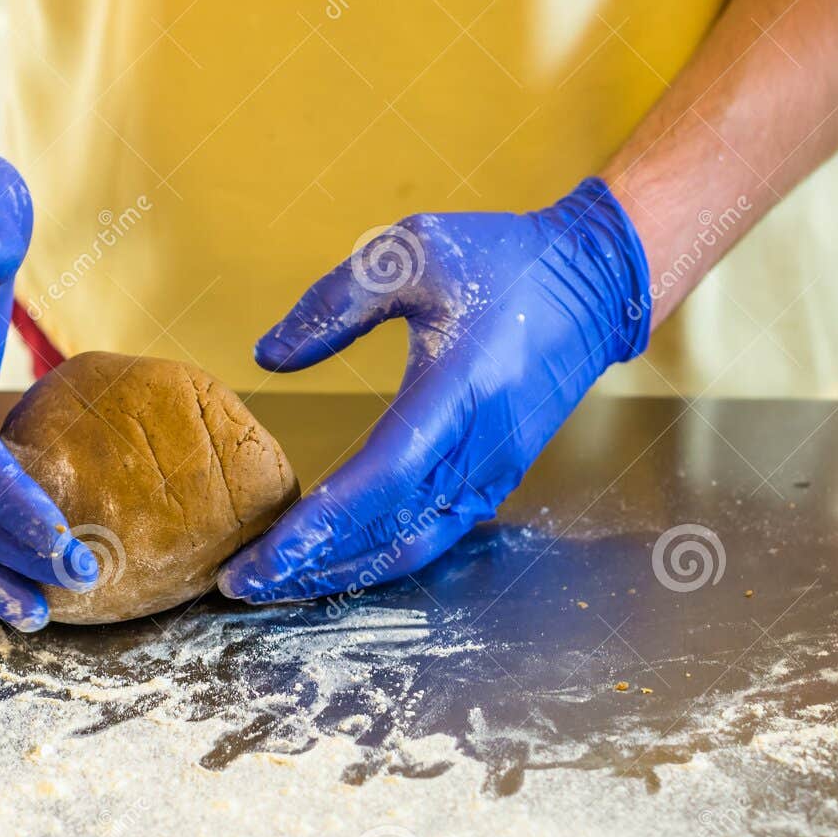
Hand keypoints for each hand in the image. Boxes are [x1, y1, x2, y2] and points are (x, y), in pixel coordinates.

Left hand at [219, 178, 651, 602]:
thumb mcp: (410, 253)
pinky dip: (380, 555)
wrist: (594, 281)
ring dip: (342, 570)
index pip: (380, 478)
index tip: (263, 557)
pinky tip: (336, 558)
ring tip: (278, 580)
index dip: (320, 525)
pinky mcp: (495, 477)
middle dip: (311, 565)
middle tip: (242, 584)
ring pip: (410, 545)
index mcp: (458, 388)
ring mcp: (491, 469)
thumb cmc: (503, 261)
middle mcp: (479, 446)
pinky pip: (433, 533)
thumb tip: (268, 356)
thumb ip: (333, 305)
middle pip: (386, 530)